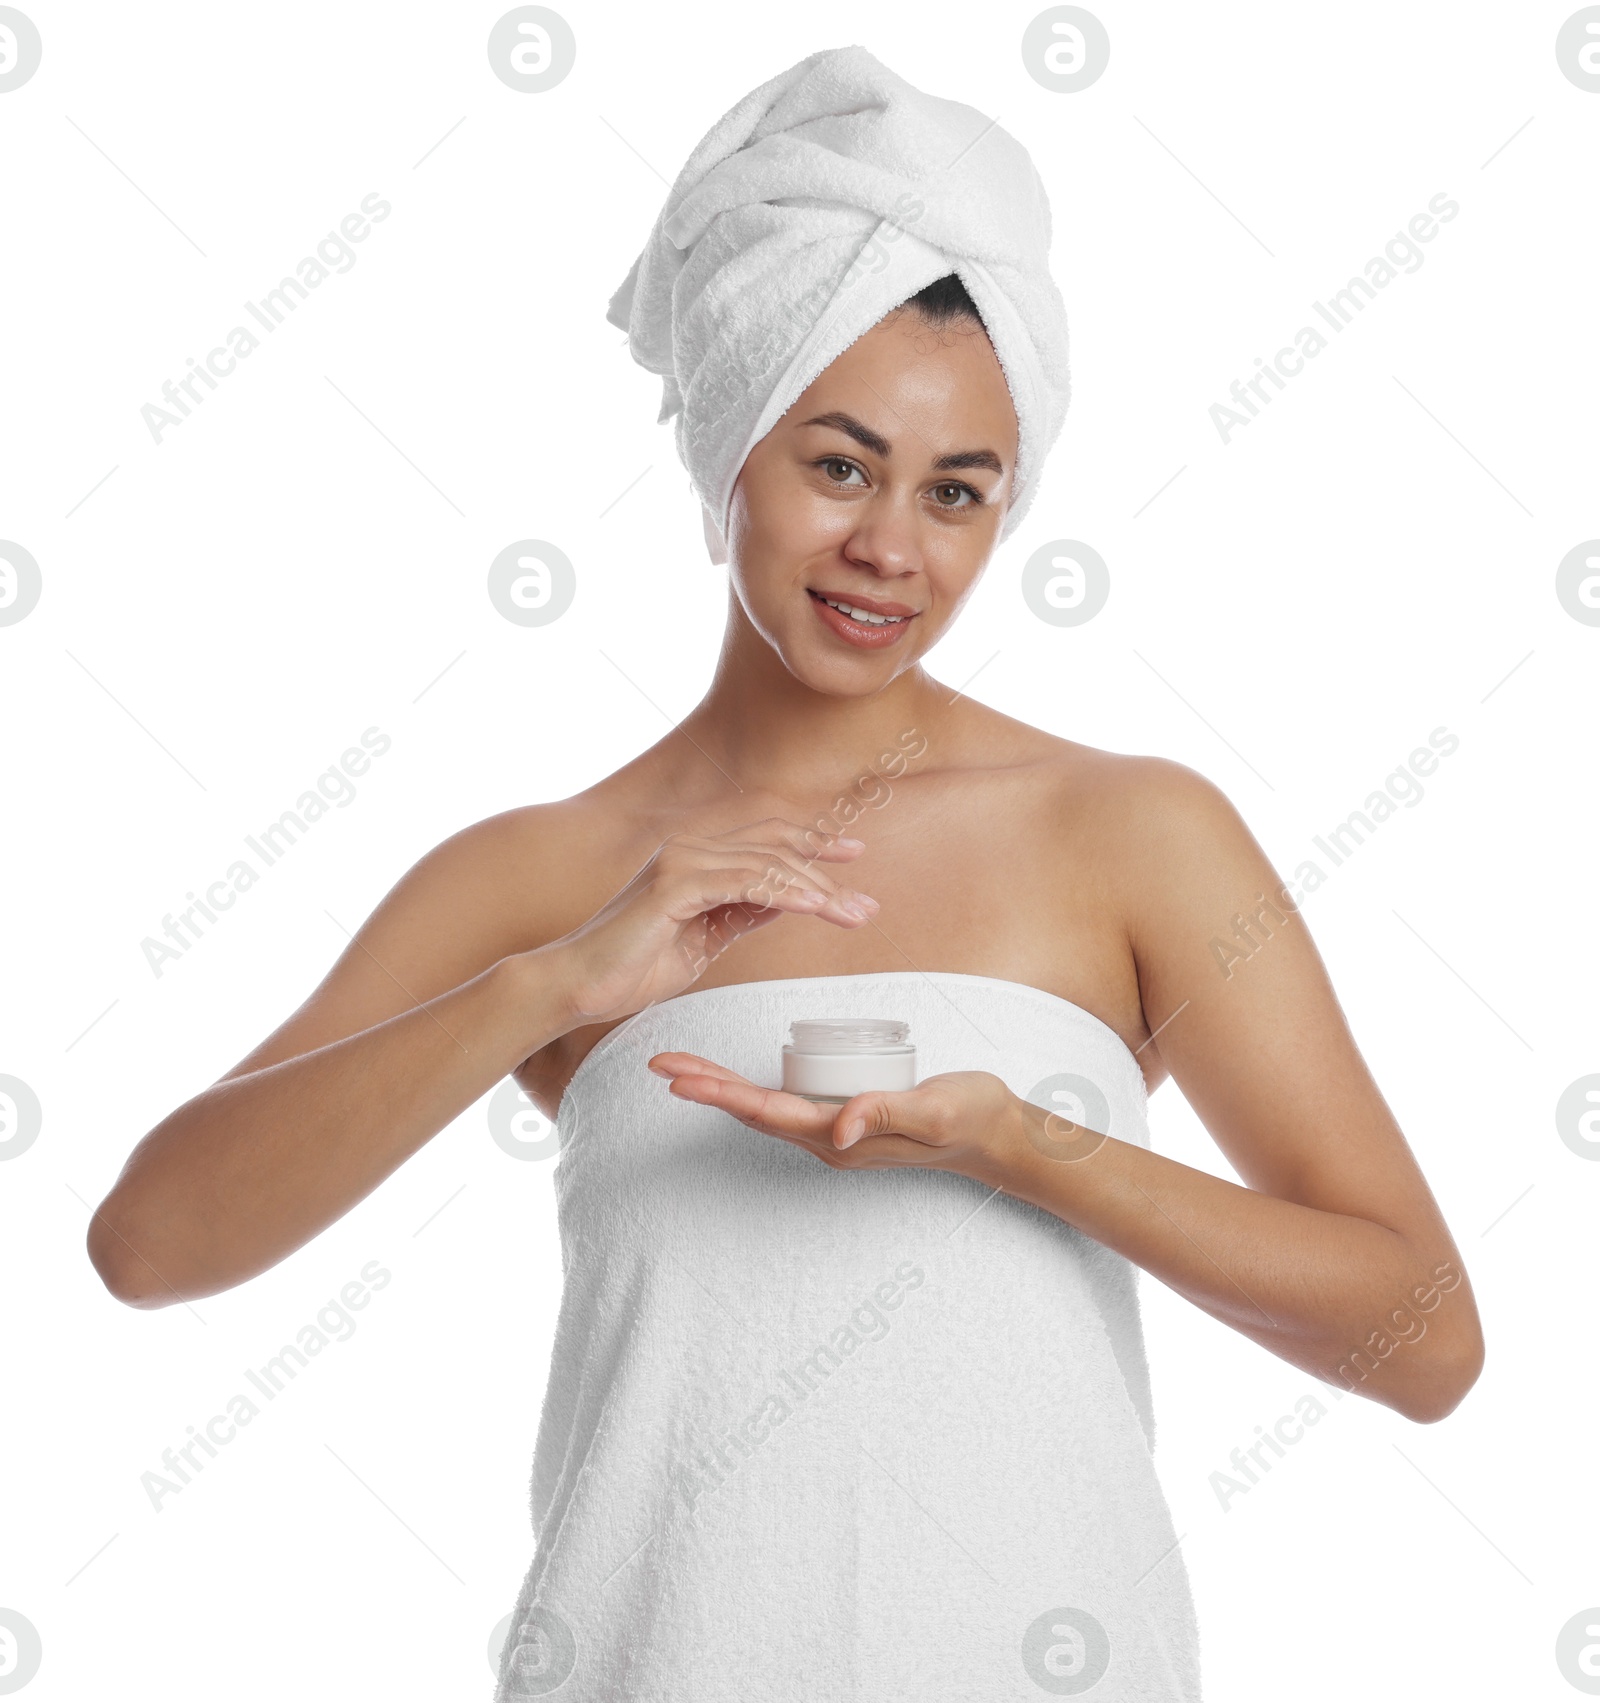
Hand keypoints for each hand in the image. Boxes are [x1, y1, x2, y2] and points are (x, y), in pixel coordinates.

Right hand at [543, 818, 878, 1024]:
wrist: (577, 986)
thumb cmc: (631, 967)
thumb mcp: (703, 940)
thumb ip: (739, 914)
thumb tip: (782, 900)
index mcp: (694, 858)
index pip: (764, 838)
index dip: (811, 844)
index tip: (852, 857)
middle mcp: (688, 848)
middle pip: (773, 843)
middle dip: (826, 868)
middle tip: (865, 901)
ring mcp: (680, 862)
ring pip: (765, 863)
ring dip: (816, 888)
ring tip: (852, 914)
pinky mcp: (673, 886)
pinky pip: (744, 883)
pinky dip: (784, 894)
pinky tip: (815, 907)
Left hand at [647, 1053, 1030, 1186]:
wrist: (998, 1133)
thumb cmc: (969, 1117)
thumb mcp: (933, 1110)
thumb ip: (888, 1114)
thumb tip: (836, 1129)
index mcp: (840, 1138)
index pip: (768, 1111)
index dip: (721, 1092)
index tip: (679, 1077)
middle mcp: (829, 1139)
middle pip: (754, 1111)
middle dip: (706, 1087)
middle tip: (659, 1064)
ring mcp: (836, 1130)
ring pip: (766, 1108)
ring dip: (723, 1088)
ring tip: (684, 1067)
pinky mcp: (847, 1115)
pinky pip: (788, 1102)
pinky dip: (753, 1086)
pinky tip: (738, 1076)